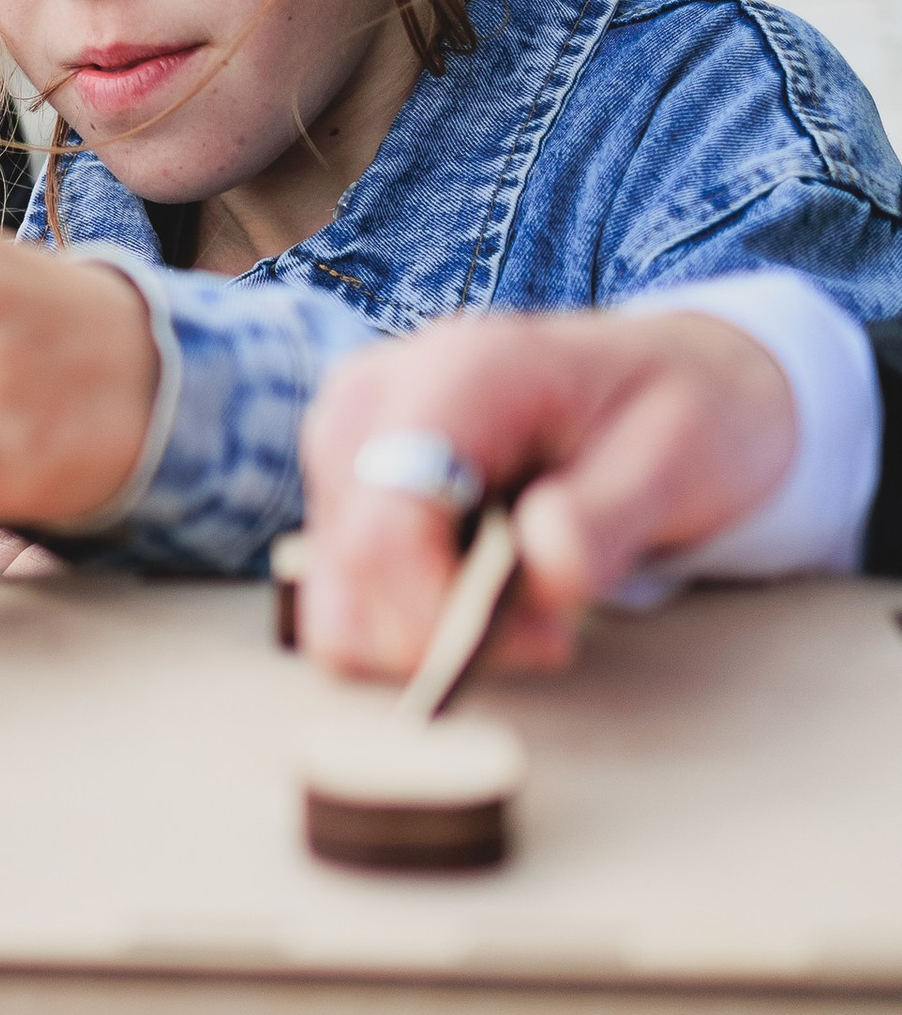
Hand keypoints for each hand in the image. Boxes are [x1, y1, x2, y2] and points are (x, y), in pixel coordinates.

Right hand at [300, 309, 797, 679]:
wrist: (671, 380)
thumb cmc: (680, 412)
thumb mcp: (678, 457)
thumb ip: (606, 517)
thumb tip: (542, 574)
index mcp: (454, 373)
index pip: (386, 531)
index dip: (442, 617)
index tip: (547, 641)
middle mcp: (373, 399)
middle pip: (350, 571)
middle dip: (441, 634)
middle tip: (550, 631)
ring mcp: (347, 441)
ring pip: (334, 596)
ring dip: (422, 635)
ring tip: (519, 609)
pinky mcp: (346, 484)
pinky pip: (343, 592)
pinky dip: (407, 622)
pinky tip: (479, 594)